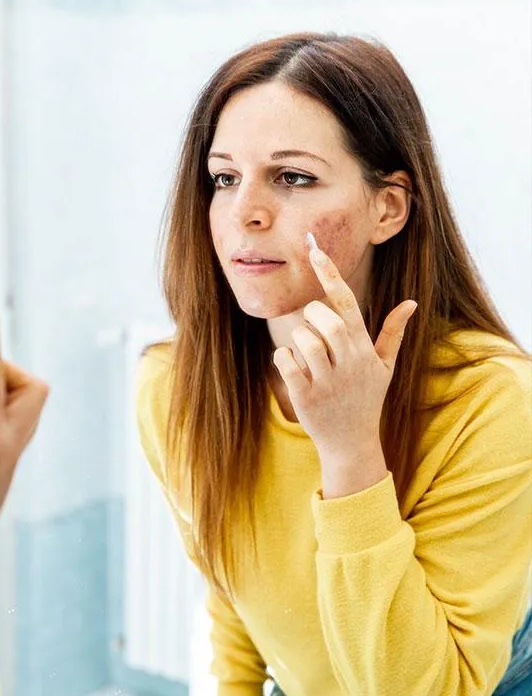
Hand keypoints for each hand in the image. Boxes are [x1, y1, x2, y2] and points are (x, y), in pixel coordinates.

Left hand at [272, 235, 416, 460]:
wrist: (352, 445)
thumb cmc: (366, 399)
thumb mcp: (384, 367)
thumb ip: (393, 333)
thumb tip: (411, 302)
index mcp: (364, 349)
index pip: (346, 303)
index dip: (330, 274)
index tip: (314, 250)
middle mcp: (349, 362)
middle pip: (324, 320)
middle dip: (311, 316)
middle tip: (313, 330)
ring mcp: (327, 380)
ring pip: (304, 340)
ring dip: (298, 340)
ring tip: (306, 355)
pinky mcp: (306, 396)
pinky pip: (285, 362)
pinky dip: (283, 358)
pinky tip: (292, 368)